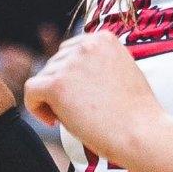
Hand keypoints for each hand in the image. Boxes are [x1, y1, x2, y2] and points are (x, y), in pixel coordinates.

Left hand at [25, 28, 161, 164]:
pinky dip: (35, 107)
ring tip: (72, 118)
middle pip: (54, 64)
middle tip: (78, 112)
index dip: (71, 77)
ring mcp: (70, 63)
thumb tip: (70, 71)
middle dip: (61, 88)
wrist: (141, 133)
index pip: (70, 52)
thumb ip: (97, 64)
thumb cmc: (135, 113)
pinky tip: (53, 121)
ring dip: (51, 100)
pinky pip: (31, 91)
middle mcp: (86, 44)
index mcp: (103, 38)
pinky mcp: (56, 84)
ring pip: (42, 79)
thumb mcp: (121, 72)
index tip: (82, 98)